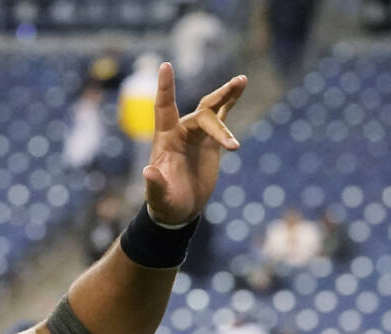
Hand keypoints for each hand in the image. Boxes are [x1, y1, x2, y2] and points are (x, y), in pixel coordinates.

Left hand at [143, 63, 247, 225]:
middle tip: (231, 147)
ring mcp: (196, 134)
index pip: (163, 108)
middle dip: (217, 127)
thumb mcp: (159, 197)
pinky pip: (221, 115)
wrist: (179, 209)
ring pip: (212, 109)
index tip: (165, 65)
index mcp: (165, 140)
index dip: (165, 88)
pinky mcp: (211, 140)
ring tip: (242, 81)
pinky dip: (231, 101)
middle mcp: (180, 131)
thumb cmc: (165, 203)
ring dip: (227, 96)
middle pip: (201, 115)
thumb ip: (155, 184)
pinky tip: (241, 86)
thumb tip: (148, 171)